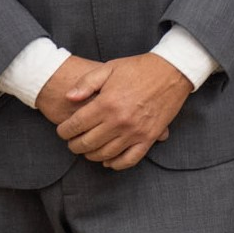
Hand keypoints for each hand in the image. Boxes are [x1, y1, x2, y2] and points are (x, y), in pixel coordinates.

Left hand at [53, 52, 193, 168]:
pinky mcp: (149, 138)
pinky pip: (129, 160)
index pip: (76, 125)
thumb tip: (68, 98)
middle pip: (87, 143)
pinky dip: (116, 164)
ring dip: (91, 155)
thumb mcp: (109, 68)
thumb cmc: (138, 68)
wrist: (172, 71)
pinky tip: (108, 161)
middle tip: (71, 142)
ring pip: (105, 154)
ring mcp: (135, 132)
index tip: (62, 131)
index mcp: (107, 103)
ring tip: (87, 149)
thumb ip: (86, 83)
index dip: (64, 131)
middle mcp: (119, 121)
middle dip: (74, 145)